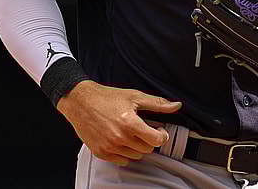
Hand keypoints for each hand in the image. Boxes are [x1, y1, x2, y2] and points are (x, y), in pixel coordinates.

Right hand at [56, 80, 181, 165]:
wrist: (80, 101)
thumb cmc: (107, 97)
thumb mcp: (134, 96)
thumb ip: (157, 103)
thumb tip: (177, 106)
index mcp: (130, 124)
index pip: (156, 141)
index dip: (162, 135)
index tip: (159, 130)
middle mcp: (119, 138)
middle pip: (147, 149)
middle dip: (149, 140)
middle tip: (143, 129)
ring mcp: (109, 147)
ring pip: (135, 156)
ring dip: (137, 147)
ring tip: (130, 133)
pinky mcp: (100, 152)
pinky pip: (121, 161)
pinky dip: (124, 153)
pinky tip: (121, 140)